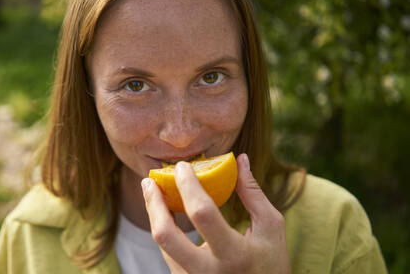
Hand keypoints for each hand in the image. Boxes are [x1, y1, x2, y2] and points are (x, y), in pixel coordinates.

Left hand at [141, 153, 290, 273]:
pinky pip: (167, 254)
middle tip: (149, 180)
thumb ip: (253, 193)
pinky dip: (163, 229)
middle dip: (153, 203)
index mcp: (234, 254)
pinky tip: (163, 211)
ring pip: (162, 246)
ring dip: (153, 214)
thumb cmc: (271, 262)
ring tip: (152, 191)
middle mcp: (208, 272)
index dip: (188, 186)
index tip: (182, 166)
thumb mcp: (270, 227)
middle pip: (166, 235)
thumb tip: (239, 159)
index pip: (203, 214)